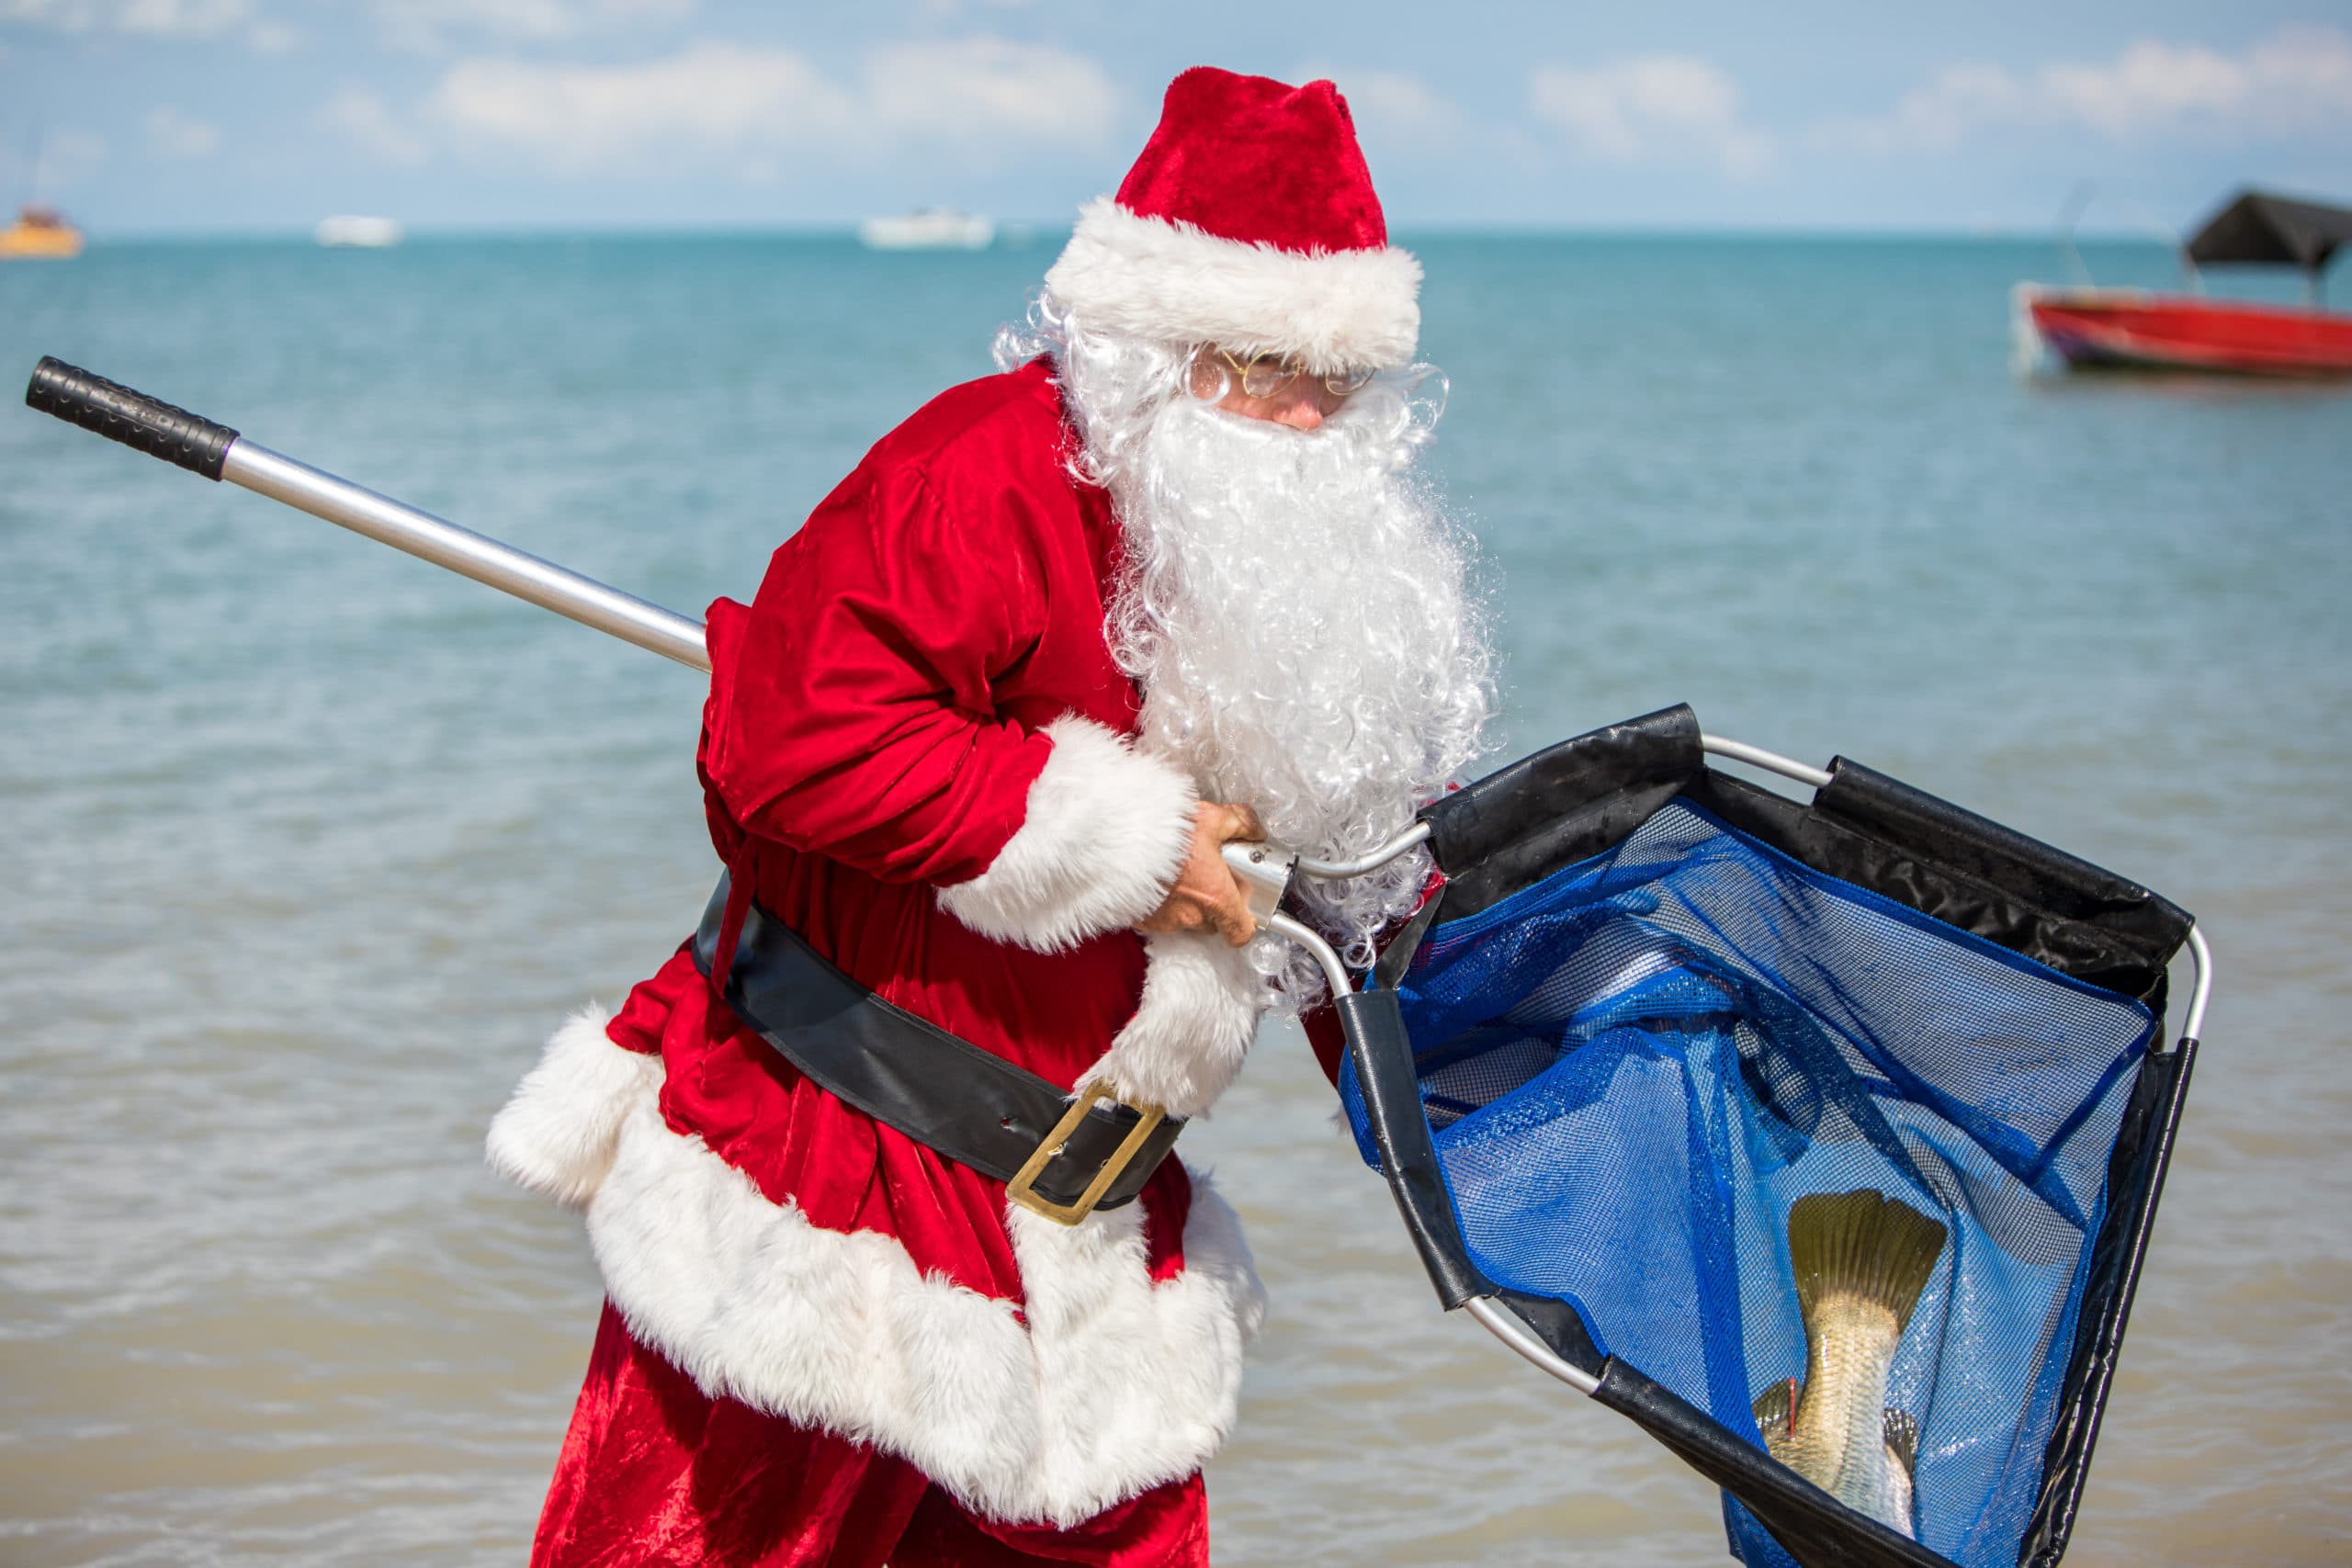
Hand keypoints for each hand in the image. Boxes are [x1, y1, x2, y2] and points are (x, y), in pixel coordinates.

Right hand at [1138, 801, 1264, 946]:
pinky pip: (1159, 916)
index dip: (1245, 922)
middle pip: (1213, 923)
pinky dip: (1161, 901)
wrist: (1113, 837)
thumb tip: (1255, 831)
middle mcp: (1191, 915)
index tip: (1243, 907)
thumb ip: (1241, 824)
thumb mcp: (1211, 817)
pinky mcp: (1141, 918)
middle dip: (1214, 904)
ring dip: (1186, 902)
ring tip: (1178, 872)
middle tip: (1207, 875)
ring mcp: (1164, 920)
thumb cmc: (1163, 830)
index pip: (1240, 933)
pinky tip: (1158, 877)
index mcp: (1215, 896)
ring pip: (1185, 919)